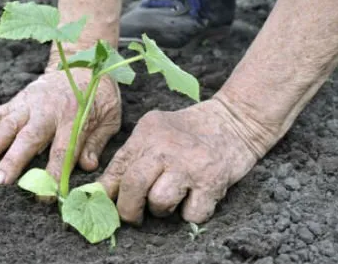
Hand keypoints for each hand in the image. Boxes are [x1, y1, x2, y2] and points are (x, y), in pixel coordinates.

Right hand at [0, 68, 120, 184]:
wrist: (82, 62)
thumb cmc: (98, 95)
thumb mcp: (110, 117)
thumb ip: (97, 142)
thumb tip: (88, 167)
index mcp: (74, 117)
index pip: (63, 150)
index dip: (54, 174)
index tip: (45, 196)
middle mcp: (48, 110)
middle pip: (29, 138)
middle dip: (12, 161)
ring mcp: (29, 104)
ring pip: (7, 126)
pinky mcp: (17, 100)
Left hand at [98, 99, 257, 223]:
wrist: (233, 122)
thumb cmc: (188, 132)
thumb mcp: (155, 132)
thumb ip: (132, 156)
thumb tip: (104, 190)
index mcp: (147, 134)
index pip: (117, 168)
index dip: (107, 192)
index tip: (108, 204)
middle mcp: (166, 148)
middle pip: (133, 186)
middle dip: (128, 209)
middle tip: (134, 215)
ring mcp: (190, 165)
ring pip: (159, 203)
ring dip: (161, 210)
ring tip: (170, 199)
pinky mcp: (212, 182)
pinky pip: (191, 215)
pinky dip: (190, 214)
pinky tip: (194, 199)